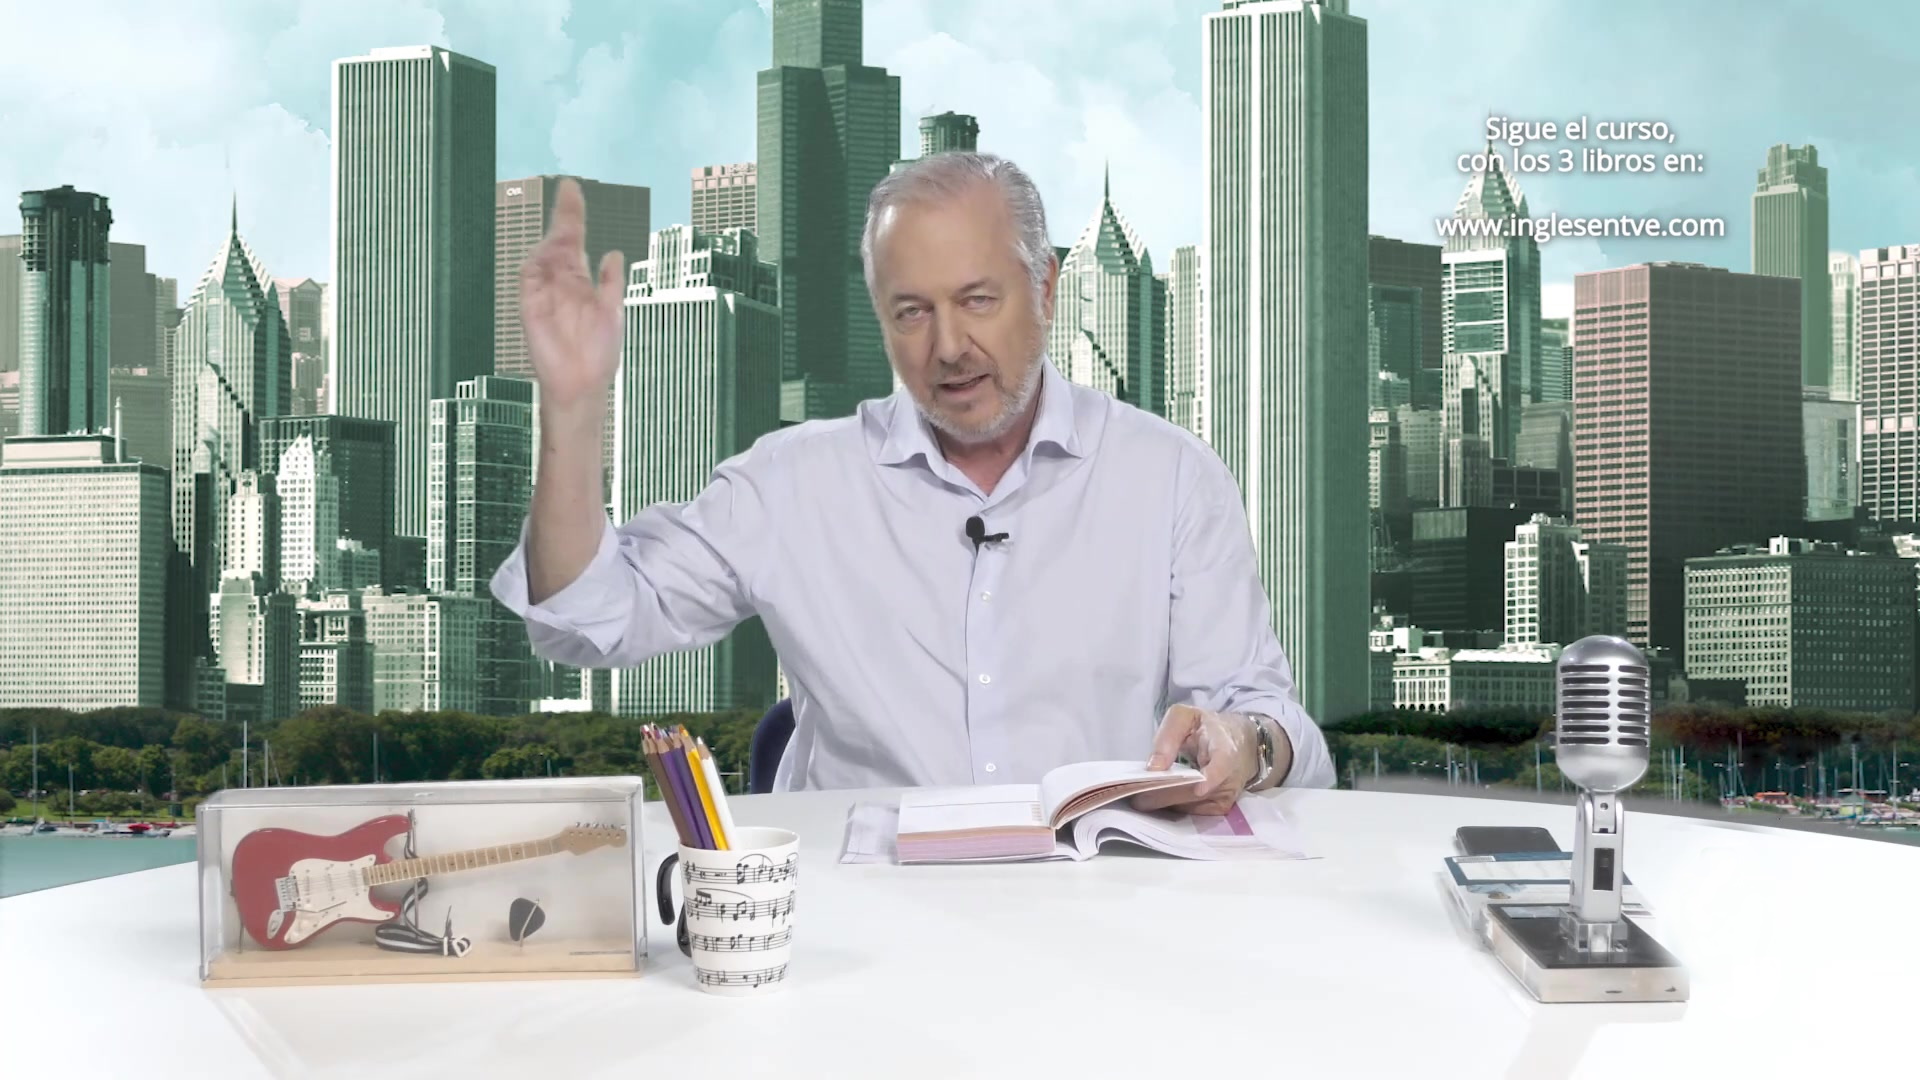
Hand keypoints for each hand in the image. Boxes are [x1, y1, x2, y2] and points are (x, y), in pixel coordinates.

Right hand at [519, 178, 624, 411]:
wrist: (581, 385)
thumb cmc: (598, 354)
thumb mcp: (612, 312)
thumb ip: (611, 283)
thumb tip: (613, 253)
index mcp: (581, 282)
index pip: (576, 242)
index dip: (574, 216)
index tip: (574, 190)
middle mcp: (561, 282)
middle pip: (560, 241)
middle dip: (564, 216)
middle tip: (569, 188)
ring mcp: (544, 292)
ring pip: (544, 255)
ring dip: (554, 238)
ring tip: (567, 225)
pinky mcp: (531, 306)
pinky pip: (530, 277)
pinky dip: (537, 263)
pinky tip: (549, 252)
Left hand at [1133, 704, 1258, 815]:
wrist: (1240, 744)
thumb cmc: (1208, 728)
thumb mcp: (1187, 717)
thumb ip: (1168, 735)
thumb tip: (1153, 768)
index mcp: (1225, 749)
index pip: (1223, 765)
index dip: (1211, 778)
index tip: (1198, 788)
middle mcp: (1229, 777)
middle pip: (1194, 793)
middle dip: (1163, 794)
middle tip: (1134, 795)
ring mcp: (1225, 797)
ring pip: (1189, 807)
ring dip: (1163, 803)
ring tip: (1139, 796)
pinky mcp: (1219, 809)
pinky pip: (1190, 813)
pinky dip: (1171, 807)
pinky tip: (1156, 798)